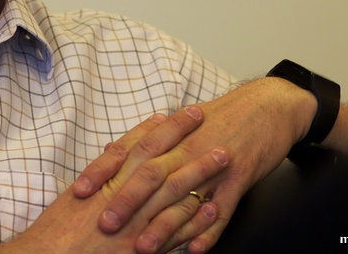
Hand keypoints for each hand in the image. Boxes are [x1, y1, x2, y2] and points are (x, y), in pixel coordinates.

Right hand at [0, 108, 228, 253]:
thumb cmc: (57, 232)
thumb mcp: (73, 195)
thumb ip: (99, 174)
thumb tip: (114, 150)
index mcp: (104, 181)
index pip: (135, 146)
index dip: (156, 129)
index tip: (172, 114)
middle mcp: (122, 196)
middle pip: (160, 159)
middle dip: (183, 138)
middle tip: (204, 118)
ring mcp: (136, 223)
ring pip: (175, 192)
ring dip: (200, 172)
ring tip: (221, 156)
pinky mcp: (143, 249)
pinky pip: (176, 231)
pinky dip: (196, 219)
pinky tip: (214, 207)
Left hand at [84, 78, 315, 252]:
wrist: (267, 107)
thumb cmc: (219, 118)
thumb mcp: (180, 124)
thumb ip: (146, 140)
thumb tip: (110, 149)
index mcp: (168, 134)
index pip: (127, 152)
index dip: (103, 171)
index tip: (80, 190)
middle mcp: (186, 148)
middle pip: (151, 175)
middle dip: (126, 201)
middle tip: (105, 224)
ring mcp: (213, 164)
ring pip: (183, 198)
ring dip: (162, 226)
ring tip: (143, 248)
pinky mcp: (240, 179)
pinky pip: (223, 210)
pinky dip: (209, 232)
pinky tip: (193, 250)